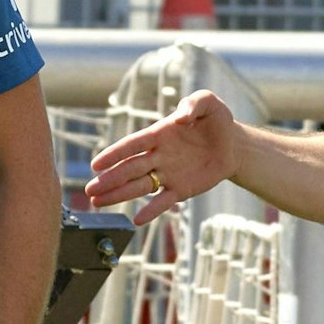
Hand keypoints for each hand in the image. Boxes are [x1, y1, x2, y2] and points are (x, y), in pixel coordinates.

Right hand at [84, 90, 239, 224]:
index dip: (114, 154)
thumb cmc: (217, 121)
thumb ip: (193, 103)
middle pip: (129, 169)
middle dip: (109, 179)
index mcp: (159, 134)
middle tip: (90, 190)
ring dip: (119, 194)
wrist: (234, 145)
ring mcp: (167, 174)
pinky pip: (162, 201)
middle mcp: (158, 155)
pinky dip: (151, 211)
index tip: (95, 165)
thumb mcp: (208, 103)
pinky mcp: (180, 189)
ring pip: (139, 186)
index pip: (132, 145)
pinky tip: (136, 220)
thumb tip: (180, 118)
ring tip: (98, 203)